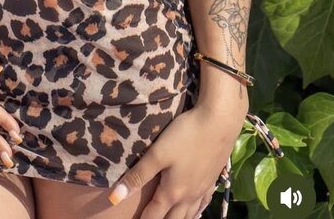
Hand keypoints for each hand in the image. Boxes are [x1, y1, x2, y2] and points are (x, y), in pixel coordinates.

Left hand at [106, 103, 245, 218]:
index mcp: (172, 192)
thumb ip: (137, 176)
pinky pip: (201, 205)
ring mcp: (202, 190)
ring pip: (189, 215)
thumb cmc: (185, 136)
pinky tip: (194, 211)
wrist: (219, 124)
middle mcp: (188, 196)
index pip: (154, 215)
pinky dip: (195, 212)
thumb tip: (114, 199)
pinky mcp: (211, 180)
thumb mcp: (157, 153)